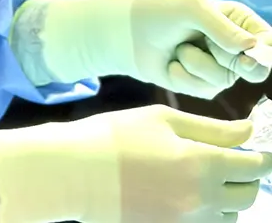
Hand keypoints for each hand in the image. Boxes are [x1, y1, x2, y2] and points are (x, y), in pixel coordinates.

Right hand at [0, 105, 271, 222]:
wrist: (76, 171)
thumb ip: (211, 127)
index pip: (255, 166)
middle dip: (245, 176)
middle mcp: (204, 200)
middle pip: (249, 195)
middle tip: (228, 158)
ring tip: (203, 175)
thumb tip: (248, 130)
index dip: (257, 154)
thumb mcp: (161, 118)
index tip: (252, 146)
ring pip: (232, 214)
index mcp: (204, 165)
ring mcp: (190, 221)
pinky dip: (209, 210)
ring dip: (228, 196)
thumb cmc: (115, 135)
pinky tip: (186, 191)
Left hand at [15, 0, 271, 97]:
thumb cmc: (159, 13)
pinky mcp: (202, 85)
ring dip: (197, 63)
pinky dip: (185, 76)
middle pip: (257, 68)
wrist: (126, 34)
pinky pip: (205, 90)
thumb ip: (224, 28)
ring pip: (225, 79)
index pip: (266, 40)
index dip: (264, 52)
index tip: (252, 55)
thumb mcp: (192, 10)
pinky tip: (171, 63)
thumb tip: (253, 49)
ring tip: (178, 47)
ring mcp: (219, 67)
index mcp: (237, 19)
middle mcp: (233, 45)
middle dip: (236, 63)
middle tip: (222, 55)